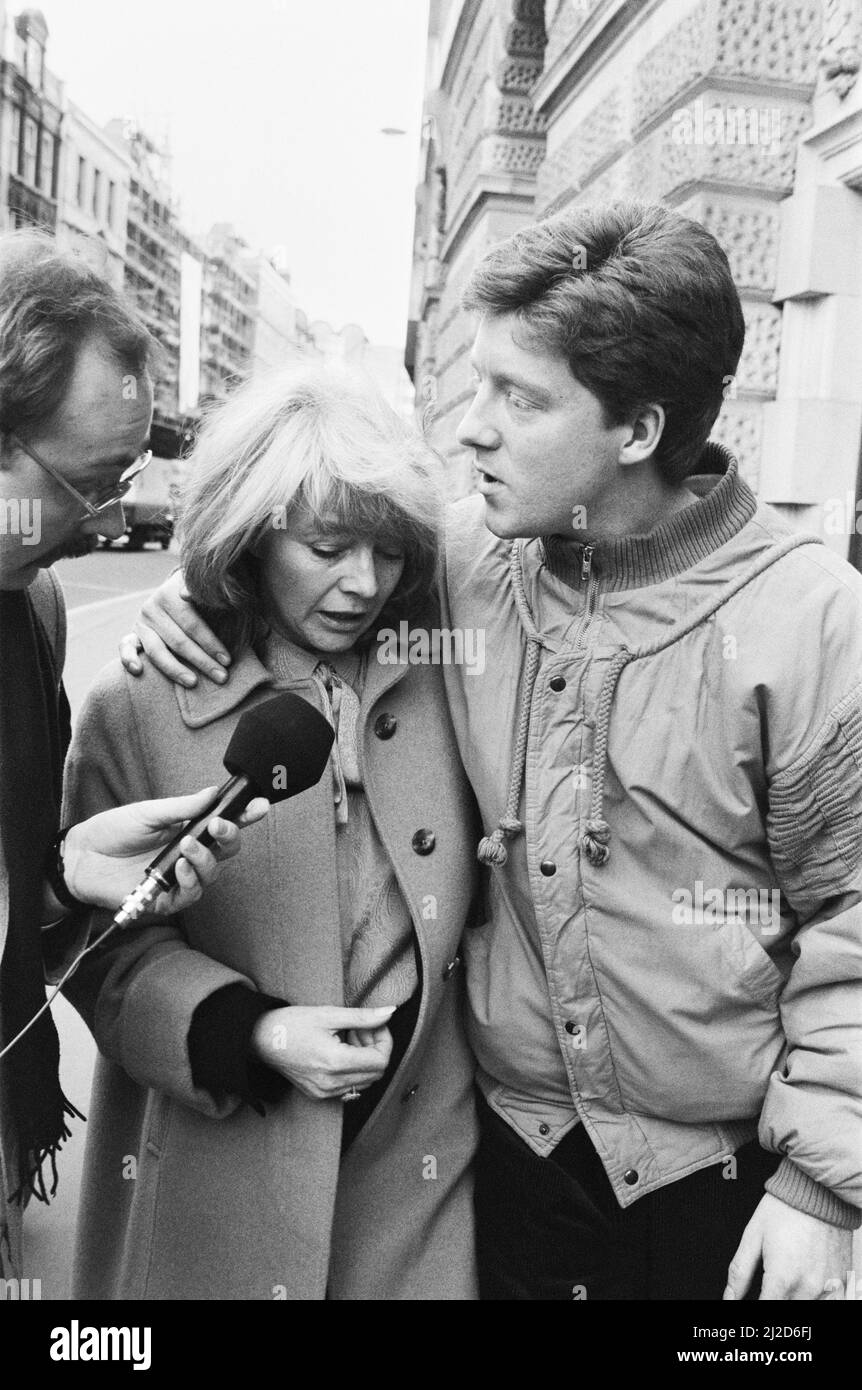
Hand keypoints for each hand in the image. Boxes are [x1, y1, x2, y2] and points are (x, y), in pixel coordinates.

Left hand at [61, 787, 269, 915]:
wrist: (82, 856)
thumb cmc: (113, 831)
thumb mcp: (149, 812)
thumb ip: (182, 807)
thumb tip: (212, 792)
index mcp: (189, 830)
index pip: (224, 825)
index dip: (245, 817)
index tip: (259, 806)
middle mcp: (189, 855)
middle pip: (226, 852)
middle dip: (230, 838)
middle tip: (219, 825)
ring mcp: (178, 878)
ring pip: (211, 875)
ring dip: (206, 860)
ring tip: (188, 847)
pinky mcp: (164, 899)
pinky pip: (189, 895)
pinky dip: (189, 881)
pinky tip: (179, 867)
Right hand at [119, 570, 230, 686]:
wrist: (177, 589)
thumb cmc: (199, 595)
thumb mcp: (203, 589)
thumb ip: (199, 592)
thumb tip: (187, 594)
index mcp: (170, 594)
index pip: (192, 624)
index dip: (210, 643)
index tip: (227, 661)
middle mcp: (152, 608)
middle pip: (178, 641)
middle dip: (202, 661)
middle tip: (221, 677)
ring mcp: (141, 623)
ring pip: (156, 650)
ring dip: (175, 669)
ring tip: (193, 683)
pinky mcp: (133, 635)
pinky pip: (126, 647)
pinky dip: (128, 658)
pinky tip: (137, 671)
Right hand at [251, 1005, 395, 1100]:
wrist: (261, 1040)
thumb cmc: (292, 1023)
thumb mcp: (329, 1014)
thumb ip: (363, 1016)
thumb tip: (390, 1012)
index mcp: (335, 1062)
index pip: (380, 1061)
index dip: (384, 1040)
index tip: (374, 1024)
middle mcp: (331, 1083)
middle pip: (376, 1073)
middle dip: (376, 1048)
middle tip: (361, 1028)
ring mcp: (324, 1093)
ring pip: (365, 1081)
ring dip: (365, 1059)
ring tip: (348, 1037)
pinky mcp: (318, 1095)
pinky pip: (350, 1087)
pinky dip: (353, 1070)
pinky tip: (341, 1051)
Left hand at [724, 1193, 852, 1299]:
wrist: (820, 1191)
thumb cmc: (785, 1208)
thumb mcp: (753, 1235)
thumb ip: (739, 1271)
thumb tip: (729, 1296)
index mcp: (782, 1279)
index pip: (764, 1310)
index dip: (754, 1307)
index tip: (751, 1297)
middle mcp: (808, 1289)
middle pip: (785, 1312)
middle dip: (773, 1299)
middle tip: (769, 1282)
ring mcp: (828, 1288)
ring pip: (805, 1308)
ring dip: (793, 1298)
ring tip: (788, 1275)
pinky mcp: (842, 1282)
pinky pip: (828, 1301)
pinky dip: (814, 1296)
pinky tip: (805, 1278)